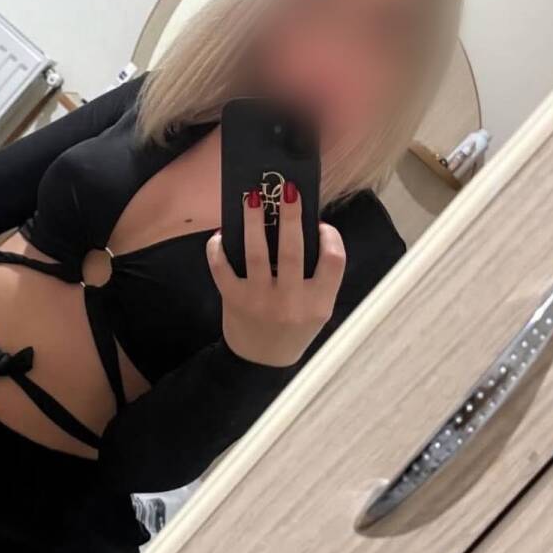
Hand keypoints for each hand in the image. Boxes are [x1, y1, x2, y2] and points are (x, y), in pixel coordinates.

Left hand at [206, 183, 345, 366]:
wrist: (261, 362)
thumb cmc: (293, 327)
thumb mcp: (317, 308)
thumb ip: (318, 277)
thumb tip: (305, 226)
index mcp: (319, 302)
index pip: (334, 261)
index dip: (331, 237)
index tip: (321, 224)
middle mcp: (291, 302)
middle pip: (293, 250)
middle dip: (290, 216)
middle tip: (287, 190)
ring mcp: (260, 301)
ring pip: (256, 253)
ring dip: (253, 221)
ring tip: (252, 198)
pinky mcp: (234, 300)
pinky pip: (223, 267)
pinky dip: (219, 248)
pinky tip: (221, 234)